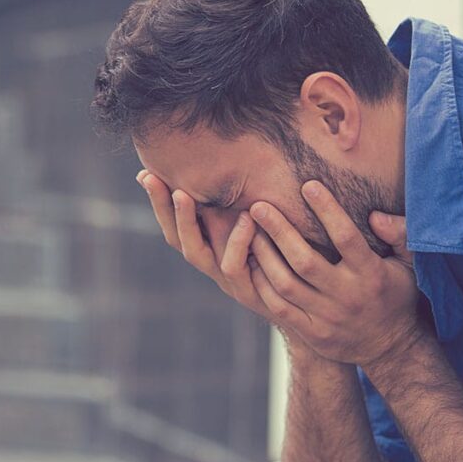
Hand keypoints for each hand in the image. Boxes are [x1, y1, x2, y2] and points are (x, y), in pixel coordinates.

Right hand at [136, 170, 300, 336]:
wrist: (317, 305)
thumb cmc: (293, 257)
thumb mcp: (268, 226)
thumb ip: (252, 202)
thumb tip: (244, 156)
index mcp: (214, 249)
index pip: (175, 224)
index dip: (159, 203)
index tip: (145, 173)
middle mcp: (214, 266)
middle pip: (176, 237)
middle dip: (161, 207)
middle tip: (152, 179)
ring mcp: (229, 282)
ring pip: (195, 254)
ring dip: (187, 222)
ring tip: (182, 194)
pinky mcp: (249, 293)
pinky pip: (233, 266)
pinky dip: (237, 241)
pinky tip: (247, 218)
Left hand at [246, 180, 430, 366]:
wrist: (392, 347)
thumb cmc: (396, 294)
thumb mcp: (410, 264)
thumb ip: (399, 234)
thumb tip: (375, 215)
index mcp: (371, 274)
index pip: (346, 237)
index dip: (327, 210)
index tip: (308, 185)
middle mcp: (347, 296)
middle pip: (305, 260)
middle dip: (279, 230)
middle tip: (258, 206)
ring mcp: (327, 318)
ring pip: (286, 284)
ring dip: (264, 255)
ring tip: (249, 231)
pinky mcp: (313, 333)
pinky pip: (280, 308)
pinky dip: (263, 285)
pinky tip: (253, 263)